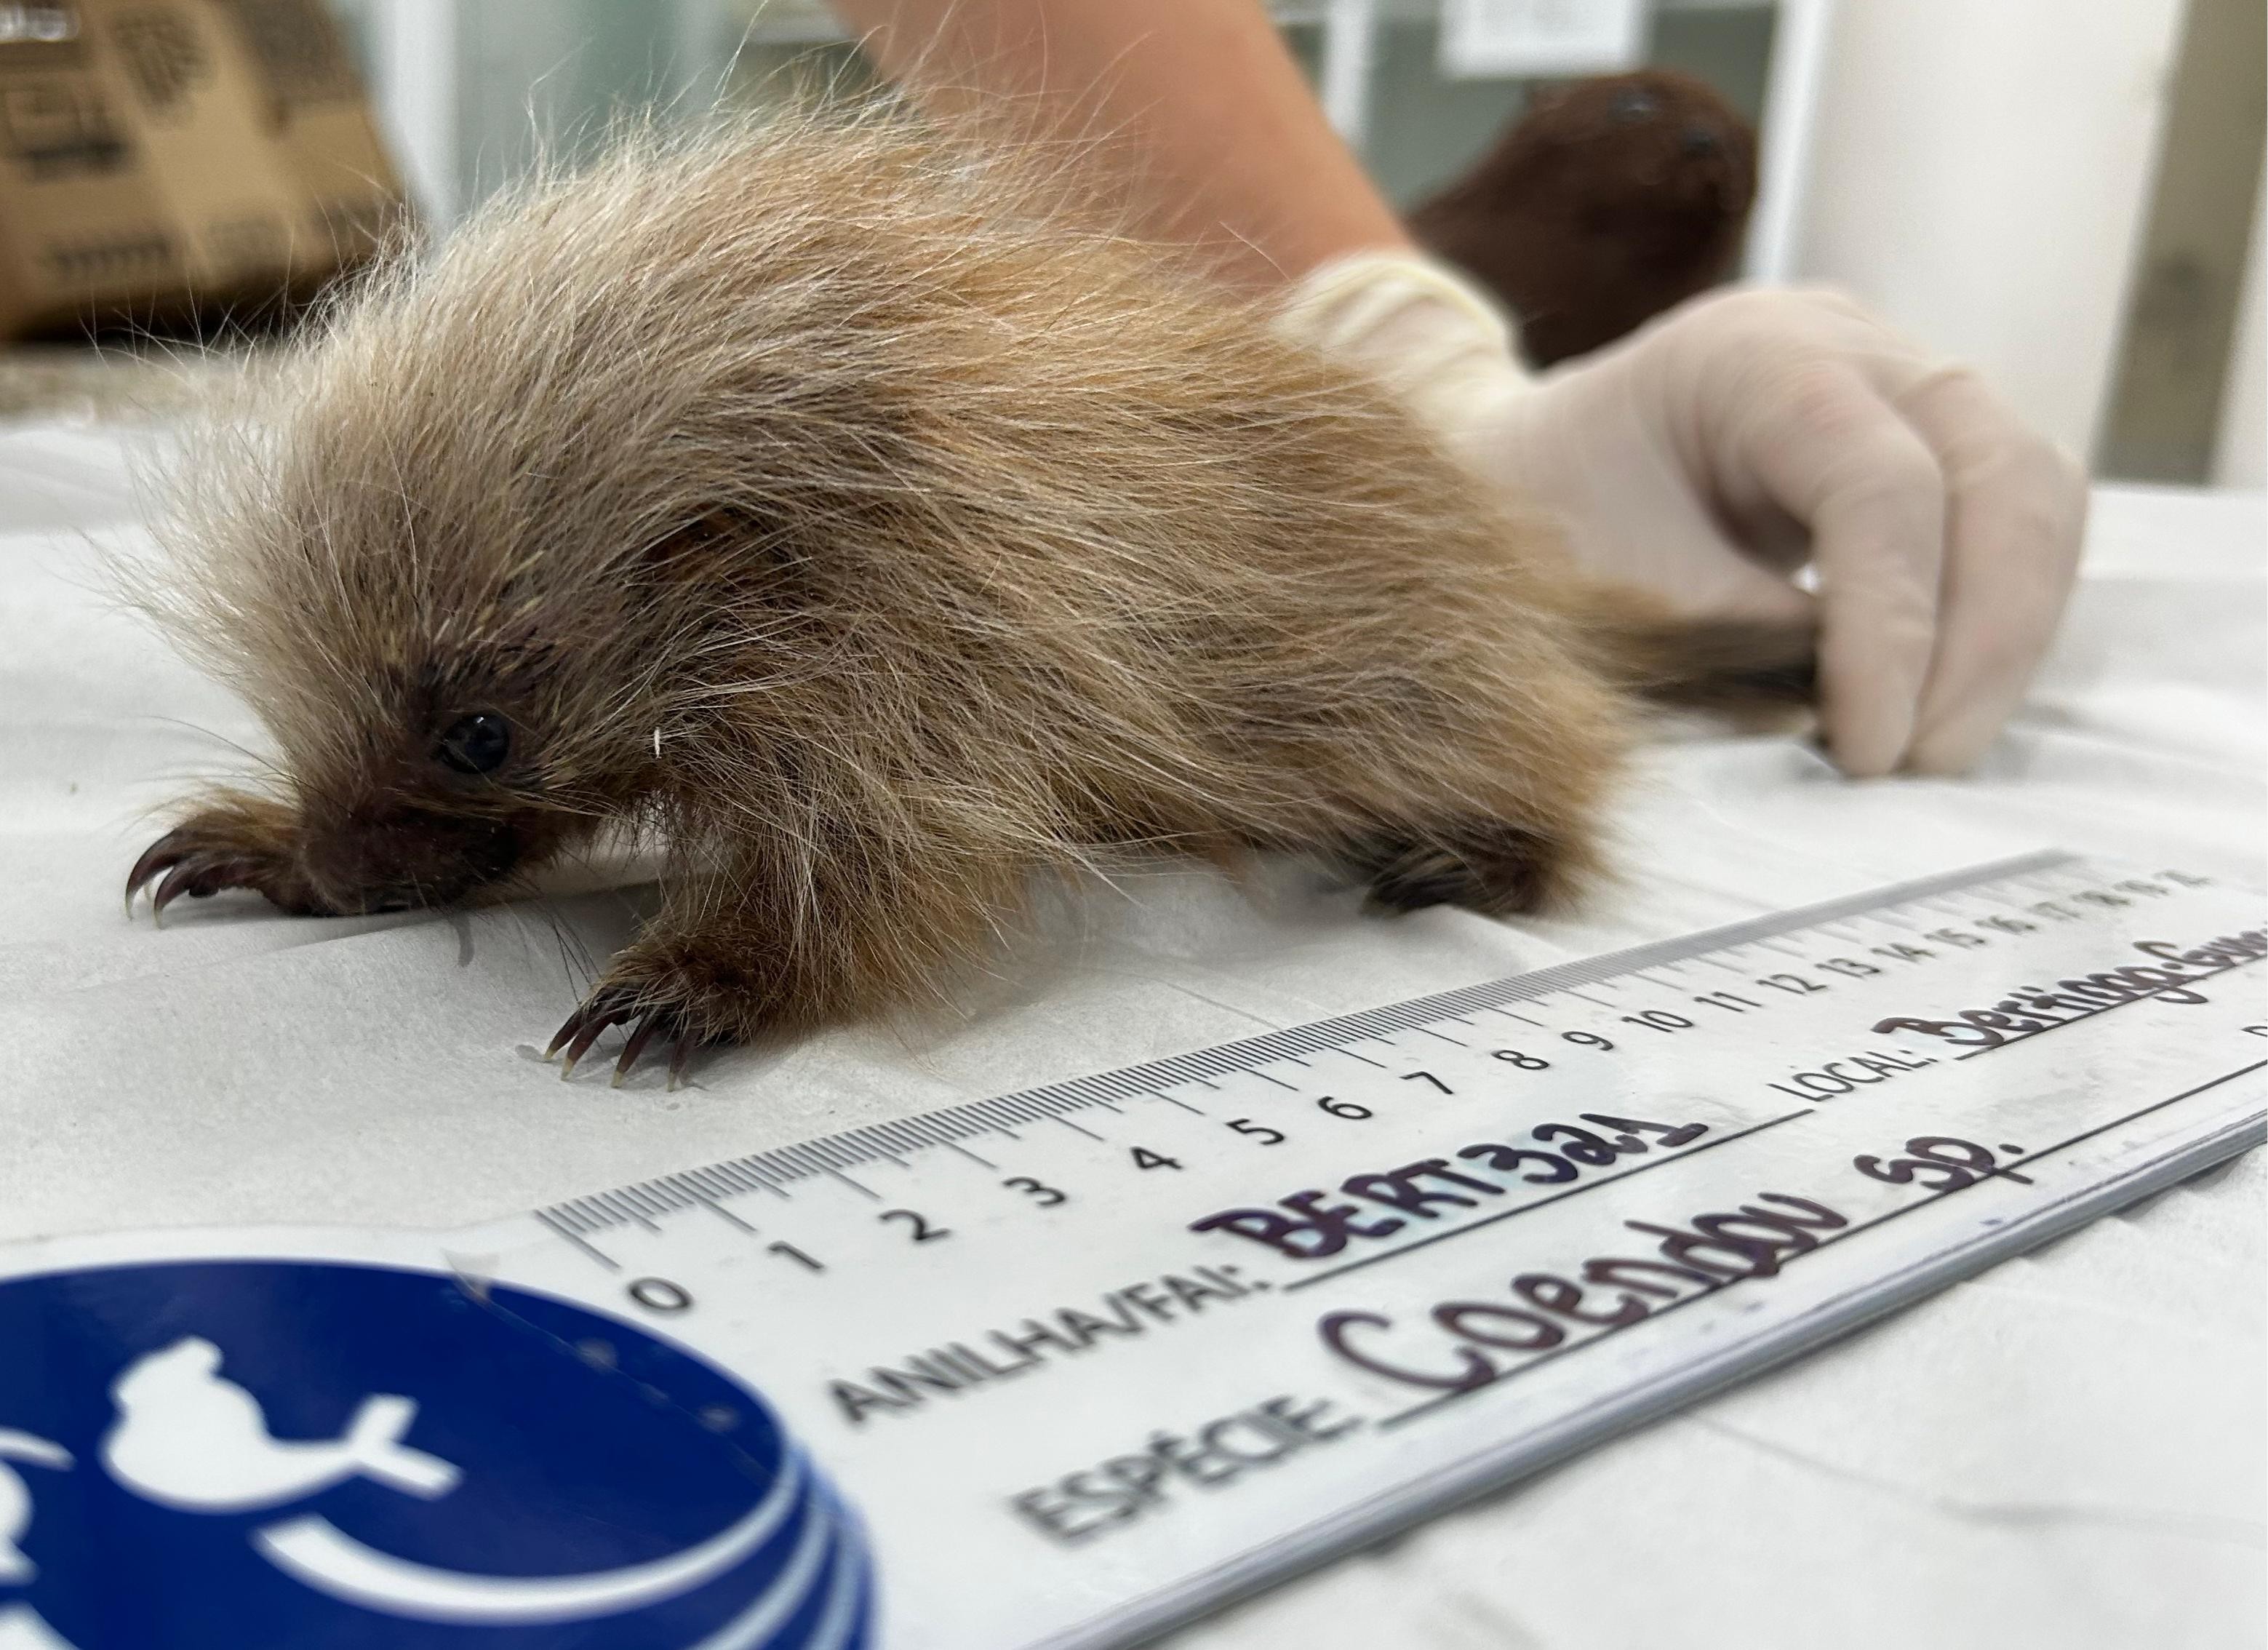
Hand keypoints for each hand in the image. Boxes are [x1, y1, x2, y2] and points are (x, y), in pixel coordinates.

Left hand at [1280, 262, 2087, 776]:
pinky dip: (2000, 623)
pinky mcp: (1937, 445)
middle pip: (2000, 475)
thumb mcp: (1602, 580)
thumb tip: (1849, 709)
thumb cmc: (1543, 520)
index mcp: (1755, 352)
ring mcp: (1910, 384)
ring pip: (2035, 499)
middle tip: (1915, 765)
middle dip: (1978, 640)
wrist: (1525, 474)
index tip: (1868, 751)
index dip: (1893, 630)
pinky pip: (2020, 525)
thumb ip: (1725, 633)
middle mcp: (1855, 347)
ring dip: (2005, 639)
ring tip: (1931, 751)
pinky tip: (1939, 706)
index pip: (1882, 483)